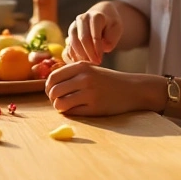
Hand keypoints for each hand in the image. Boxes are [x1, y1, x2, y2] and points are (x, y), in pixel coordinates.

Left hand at [45, 61, 162, 116]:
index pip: (52, 77)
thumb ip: (71, 74)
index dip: (48, 87)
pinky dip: (69, 113)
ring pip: (60, 103)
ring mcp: (89, 93)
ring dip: (59, 107)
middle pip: (53, 91)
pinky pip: (72, 112)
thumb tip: (49, 84)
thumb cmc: (108, 80)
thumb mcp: (90, 70)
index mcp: (80, 67)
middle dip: (52, 98)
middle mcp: (84, 78)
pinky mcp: (95, 107)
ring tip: (65, 107)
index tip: (51, 92)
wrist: (132, 89)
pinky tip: (75, 110)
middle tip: (57, 102)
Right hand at [66, 2, 123, 64]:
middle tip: (95, 63)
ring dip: (80, 55)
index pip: (94, 35)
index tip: (100, 60)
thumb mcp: (116, 29)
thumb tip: (102, 48)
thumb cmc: (110, 24)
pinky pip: (68, 44)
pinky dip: (73, 54)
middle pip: (82, 38)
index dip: (97, 49)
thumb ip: (110, 40)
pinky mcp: (70, 32)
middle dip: (88, 53)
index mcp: (96, 16)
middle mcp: (82, 18)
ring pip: (73, 41)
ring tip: (88, 63)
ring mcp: (74, 25)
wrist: (102, 15)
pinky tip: (80, 61)